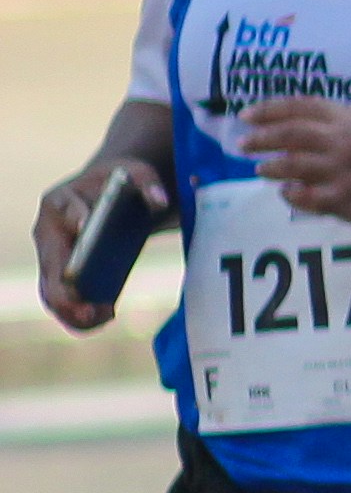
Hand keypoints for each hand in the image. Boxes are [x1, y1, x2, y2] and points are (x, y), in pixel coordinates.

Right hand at [34, 150, 163, 331]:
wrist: (110, 195)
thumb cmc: (121, 183)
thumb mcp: (137, 174)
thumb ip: (148, 183)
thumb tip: (160, 201)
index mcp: (60, 202)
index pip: (65, 216)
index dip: (77, 228)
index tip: (89, 239)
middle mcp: (47, 231)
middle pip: (50, 264)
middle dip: (68, 289)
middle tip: (93, 307)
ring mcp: (50, 258)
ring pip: (50, 290)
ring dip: (71, 310)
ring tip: (102, 317)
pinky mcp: (61, 277)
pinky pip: (62, 302)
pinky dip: (77, 315)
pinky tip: (103, 317)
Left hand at [231, 97, 350, 243]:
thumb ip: (347, 131)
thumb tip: (306, 138)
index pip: (302, 106)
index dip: (269, 109)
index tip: (247, 115)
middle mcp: (349, 142)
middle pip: (290, 134)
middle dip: (260, 138)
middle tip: (243, 144)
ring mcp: (349, 173)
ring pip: (293, 166)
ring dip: (272, 167)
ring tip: (262, 169)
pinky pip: (310, 198)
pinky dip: (293, 195)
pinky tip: (289, 194)